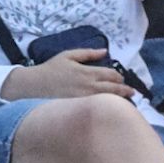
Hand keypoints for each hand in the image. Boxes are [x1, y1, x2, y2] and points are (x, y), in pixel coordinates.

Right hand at [2, 48, 136, 100]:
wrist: (32, 87)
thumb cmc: (50, 70)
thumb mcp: (68, 56)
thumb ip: (88, 53)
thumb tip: (105, 51)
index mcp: (88, 72)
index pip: (112, 75)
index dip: (120, 78)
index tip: (122, 80)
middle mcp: (89, 87)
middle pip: (114, 89)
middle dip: (125, 91)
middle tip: (132, 93)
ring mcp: (85, 100)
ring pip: (108, 101)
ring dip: (119, 101)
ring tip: (127, 103)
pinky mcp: (79, 110)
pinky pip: (97, 110)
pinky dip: (106, 109)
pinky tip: (110, 111)